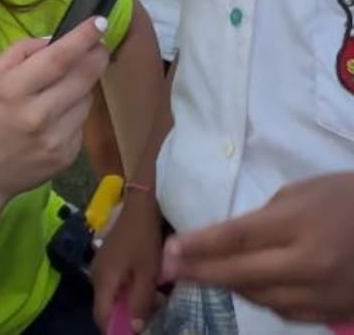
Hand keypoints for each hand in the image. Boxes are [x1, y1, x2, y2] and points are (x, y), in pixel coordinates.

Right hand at [0, 17, 109, 206]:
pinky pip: (81, 123)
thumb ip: (19, 54)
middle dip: (95, 56)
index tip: (100, 22)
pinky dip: (73, 114)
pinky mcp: (67, 156)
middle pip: (83, 76)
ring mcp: (55, 139)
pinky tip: (53, 119)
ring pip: (86, 99)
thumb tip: (54, 39)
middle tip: (97, 46)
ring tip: (58, 91)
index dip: (83, 37)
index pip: (58, 58)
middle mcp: (37, 115)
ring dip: (81, 87)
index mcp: (12, 91)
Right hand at [92, 190, 165, 331]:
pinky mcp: (107, 261)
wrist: (137, 206)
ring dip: (130, 304)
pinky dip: (129, 291)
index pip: (101, 316)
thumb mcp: (148, 272)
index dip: (115, 330)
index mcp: (104, 280)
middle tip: (149, 317)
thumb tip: (132, 329)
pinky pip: (115, 285)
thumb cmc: (143, 238)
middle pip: (106, 308)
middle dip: (126, 317)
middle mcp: (96, 276)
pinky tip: (147, 286)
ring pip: (112, 297)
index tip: (133, 333)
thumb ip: (140, 302)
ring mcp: (100, 267)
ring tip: (154, 301)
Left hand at [163, 172, 353, 324]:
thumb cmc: (347, 197)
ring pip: (262, 298)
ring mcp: (326, 294)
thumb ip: (263, 219)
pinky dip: (263, 300)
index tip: (169, 251)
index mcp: (299, 225)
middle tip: (169, 271)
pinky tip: (245, 288)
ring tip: (202, 275)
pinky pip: (289, 312)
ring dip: (229, 286)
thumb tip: (227, 241)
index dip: (198, 246)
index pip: (236, 238)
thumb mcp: (300, 192)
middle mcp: (311, 265)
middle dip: (201, 272)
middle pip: (242, 274)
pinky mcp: (338, 312)